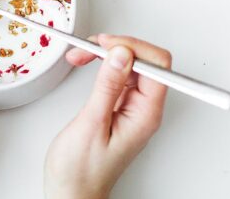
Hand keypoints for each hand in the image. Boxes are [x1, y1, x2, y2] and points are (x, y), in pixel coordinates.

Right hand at [44, 34, 171, 198]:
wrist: (71, 191)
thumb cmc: (81, 169)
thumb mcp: (92, 124)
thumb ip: (108, 86)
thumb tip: (121, 53)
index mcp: (146, 114)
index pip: (157, 65)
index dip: (132, 48)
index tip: (106, 45)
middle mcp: (144, 107)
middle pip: (145, 59)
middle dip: (116, 46)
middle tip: (89, 47)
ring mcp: (133, 105)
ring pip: (129, 62)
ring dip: (106, 52)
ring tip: (82, 54)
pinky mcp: (120, 103)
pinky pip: (118, 72)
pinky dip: (100, 62)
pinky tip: (86, 62)